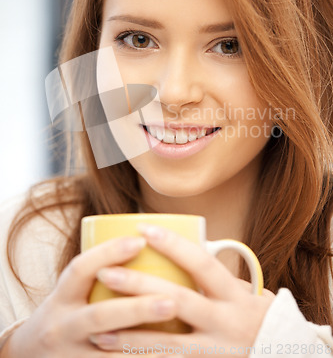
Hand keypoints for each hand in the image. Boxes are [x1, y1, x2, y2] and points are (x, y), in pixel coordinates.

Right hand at [2, 235, 178, 357]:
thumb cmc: (66, 314)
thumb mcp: (71, 293)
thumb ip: (99, 274)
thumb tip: (145, 241)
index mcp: (61, 297)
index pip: (80, 269)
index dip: (108, 253)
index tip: (140, 241)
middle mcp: (62, 327)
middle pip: (100, 316)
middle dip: (137, 309)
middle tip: (172, 302)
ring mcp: (71, 356)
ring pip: (110, 352)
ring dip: (146, 346)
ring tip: (180, 339)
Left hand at [90, 224, 274, 356]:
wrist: (282, 357)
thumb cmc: (258, 320)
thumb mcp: (247, 294)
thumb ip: (218, 276)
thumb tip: (189, 245)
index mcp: (234, 295)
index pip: (201, 263)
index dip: (172, 244)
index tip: (142, 228)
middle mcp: (225, 321)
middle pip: (177, 300)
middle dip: (138, 286)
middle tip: (105, 272)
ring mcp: (215, 351)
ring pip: (167, 344)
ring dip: (129, 336)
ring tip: (97, 329)